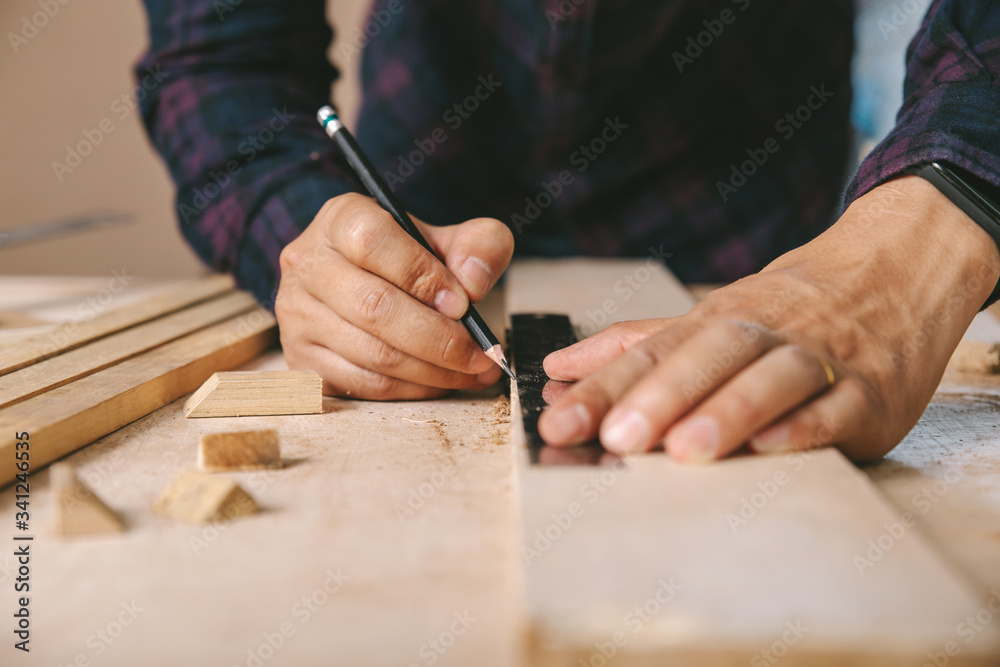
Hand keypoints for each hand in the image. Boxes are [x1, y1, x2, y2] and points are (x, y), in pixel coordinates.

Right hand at [275, 193, 512, 398]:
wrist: (362, 279)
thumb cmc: (407, 258)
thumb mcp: (446, 237)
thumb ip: (477, 245)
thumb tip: (473, 282)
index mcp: (341, 219)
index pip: (374, 242)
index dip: (423, 276)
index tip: (463, 304)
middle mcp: (308, 264)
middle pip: (374, 308)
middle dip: (439, 339)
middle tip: (480, 353)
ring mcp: (298, 316)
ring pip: (372, 354)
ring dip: (433, 371)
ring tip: (472, 370)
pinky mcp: (302, 360)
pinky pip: (364, 384)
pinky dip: (412, 389)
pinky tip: (440, 381)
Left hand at [538, 176, 999, 461]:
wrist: (892, 275)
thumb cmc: (786, 310)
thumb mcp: (707, 319)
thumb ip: (634, 346)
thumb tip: (557, 367)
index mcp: (717, 319)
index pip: (650, 352)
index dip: (602, 389)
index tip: (558, 424)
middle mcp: (763, 332)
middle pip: (708, 355)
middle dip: (660, 396)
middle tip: (618, 438)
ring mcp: (820, 358)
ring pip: (772, 376)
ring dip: (729, 411)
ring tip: (686, 448)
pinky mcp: (870, 392)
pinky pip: (838, 406)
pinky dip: (806, 425)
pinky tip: (773, 446)